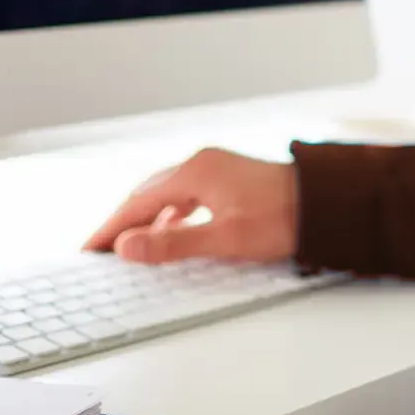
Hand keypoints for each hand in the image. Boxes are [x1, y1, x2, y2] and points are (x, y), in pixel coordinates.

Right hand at [83, 147, 297, 264]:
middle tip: (100, 250)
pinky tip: (170, 232)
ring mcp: (216, 168)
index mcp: (196, 172)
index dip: (111, 228)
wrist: (325, 203)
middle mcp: (202, 163)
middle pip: (148, 194)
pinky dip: (169, 214)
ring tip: (129, 246)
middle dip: (123, 222)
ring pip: (167, 194)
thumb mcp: (224, 238)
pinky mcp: (228, 177)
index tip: (89, 250)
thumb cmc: (282, 218)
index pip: (138, 201)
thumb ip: (172, 243)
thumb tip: (126, 247)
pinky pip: (186, 195)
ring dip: (146, 218)